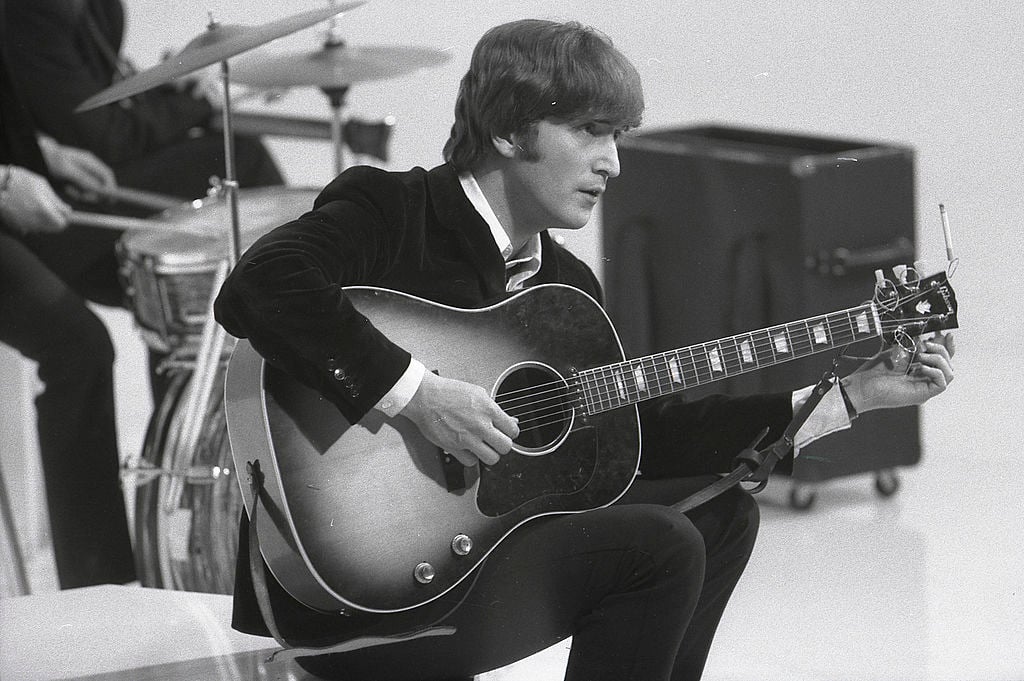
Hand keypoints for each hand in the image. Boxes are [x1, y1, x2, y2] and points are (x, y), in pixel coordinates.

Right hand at [0, 166, 70, 233]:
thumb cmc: (19, 180)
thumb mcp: (41, 185)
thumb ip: (56, 200)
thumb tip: (68, 211)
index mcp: (42, 209)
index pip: (61, 223)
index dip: (65, 217)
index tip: (64, 212)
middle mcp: (34, 220)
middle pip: (53, 228)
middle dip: (55, 219)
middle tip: (51, 209)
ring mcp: (24, 224)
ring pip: (43, 228)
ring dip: (44, 220)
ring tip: (34, 205)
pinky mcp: (16, 226)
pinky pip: (31, 227)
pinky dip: (32, 220)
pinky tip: (25, 209)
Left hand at [37, 136, 115, 195]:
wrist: (39, 157)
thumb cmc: (52, 160)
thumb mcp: (67, 170)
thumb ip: (84, 179)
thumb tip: (98, 189)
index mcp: (90, 162)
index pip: (107, 175)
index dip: (110, 187)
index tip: (109, 198)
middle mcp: (89, 169)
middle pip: (101, 185)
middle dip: (94, 194)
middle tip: (84, 198)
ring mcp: (83, 175)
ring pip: (91, 190)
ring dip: (82, 194)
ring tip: (69, 190)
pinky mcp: (77, 181)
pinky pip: (82, 191)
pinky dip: (76, 194)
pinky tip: (67, 189)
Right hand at [400, 371, 519, 466]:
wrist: (425, 396)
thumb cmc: (447, 392)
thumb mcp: (477, 393)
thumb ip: (494, 408)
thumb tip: (509, 420)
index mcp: (488, 409)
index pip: (513, 430)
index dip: (511, 432)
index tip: (506, 432)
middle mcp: (480, 425)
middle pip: (505, 447)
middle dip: (502, 445)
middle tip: (496, 441)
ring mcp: (467, 438)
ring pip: (492, 459)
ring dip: (489, 454)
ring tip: (484, 447)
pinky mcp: (454, 447)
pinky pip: (471, 462)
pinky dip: (471, 457)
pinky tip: (468, 449)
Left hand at [842, 332, 954, 412]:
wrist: (862, 386)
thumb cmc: (874, 372)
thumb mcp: (896, 353)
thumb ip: (913, 347)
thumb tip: (926, 338)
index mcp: (918, 370)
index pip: (941, 359)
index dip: (948, 347)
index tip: (947, 334)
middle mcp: (923, 380)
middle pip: (948, 365)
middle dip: (941, 350)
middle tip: (926, 344)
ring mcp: (924, 388)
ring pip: (949, 373)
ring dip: (939, 359)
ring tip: (921, 355)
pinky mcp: (922, 395)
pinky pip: (941, 384)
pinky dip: (935, 371)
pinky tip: (921, 366)